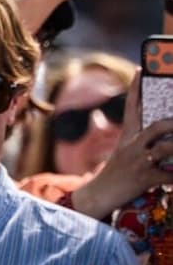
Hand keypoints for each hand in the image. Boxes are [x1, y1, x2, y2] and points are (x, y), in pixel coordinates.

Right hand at [70, 71, 172, 219]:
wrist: (98, 195)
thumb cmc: (116, 173)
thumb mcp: (125, 153)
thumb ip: (143, 142)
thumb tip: (165, 133)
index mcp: (127, 136)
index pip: (132, 106)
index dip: (137, 88)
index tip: (142, 69)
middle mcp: (133, 146)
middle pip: (158, 127)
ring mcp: (139, 162)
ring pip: (166, 149)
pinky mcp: (145, 179)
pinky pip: (169, 176)